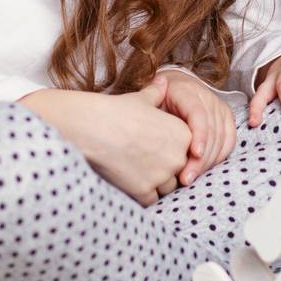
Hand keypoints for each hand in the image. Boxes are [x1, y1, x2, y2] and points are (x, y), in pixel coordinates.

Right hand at [77, 76, 192, 205]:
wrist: (93, 128)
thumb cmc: (116, 111)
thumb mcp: (141, 99)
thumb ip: (157, 93)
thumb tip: (162, 81)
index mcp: (182, 134)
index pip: (187, 150)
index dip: (171, 150)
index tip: (154, 146)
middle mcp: (176, 156)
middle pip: (178, 170)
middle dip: (165, 168)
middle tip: (144, 160)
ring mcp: (161, 176)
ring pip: (166, 187)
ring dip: (155, 183)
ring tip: (136, 170)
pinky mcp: (144, 191)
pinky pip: (150, 199)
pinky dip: (142, 194)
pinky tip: (129, 181)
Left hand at [156, 69, 236, 185]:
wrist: (173, 89)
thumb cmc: (157, 100)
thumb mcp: (151, 101)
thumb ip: (152, 114)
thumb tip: (151, 130)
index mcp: (187, 91)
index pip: (199, 114)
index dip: (200, 135)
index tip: (195, 154)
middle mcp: (207, 98)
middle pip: (211, 130)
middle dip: (201, 158)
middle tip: (185, 178)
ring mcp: (220, 108)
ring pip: (221, 139)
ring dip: (208, 162)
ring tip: (190, 178)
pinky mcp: (227, 120)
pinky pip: (229, 142)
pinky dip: (217, 158)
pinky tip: (203, 170)